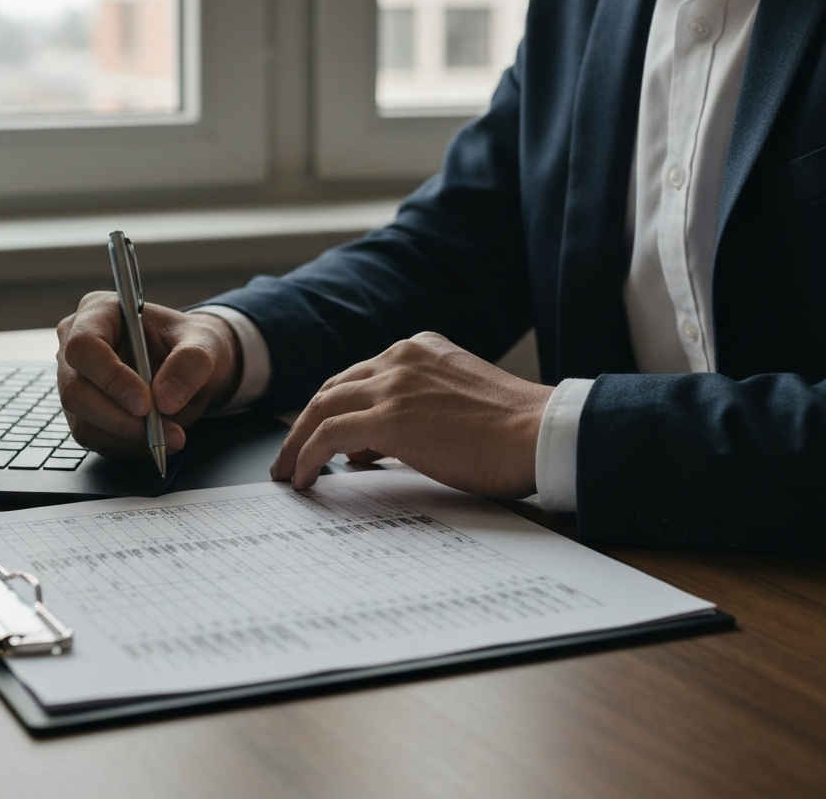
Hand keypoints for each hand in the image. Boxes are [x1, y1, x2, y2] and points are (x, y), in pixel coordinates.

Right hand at [56, 292, 240, 455]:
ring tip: (171, 434)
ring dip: (129, 436)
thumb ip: (191, 363)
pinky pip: (96, 439)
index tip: (145, 403)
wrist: (193, 369)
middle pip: (75, 390)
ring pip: (84, 422)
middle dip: (120, 417)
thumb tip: (166, 399)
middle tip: (162, 428)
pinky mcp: (84, 413)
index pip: (84, 346)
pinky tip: (157, 437)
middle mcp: (77, 347)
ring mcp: (77, 382)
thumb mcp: (205, 344)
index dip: (110, 377)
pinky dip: (129, 445)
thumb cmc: (192, 344)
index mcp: (99, 312)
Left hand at [270, 332, 553, 495]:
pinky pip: (329, 435)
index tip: (317, 435)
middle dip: (305, 423)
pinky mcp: (390, 417)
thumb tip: (366, 446)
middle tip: (289, 454)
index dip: (333, 408)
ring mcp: (393, 384)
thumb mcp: (454, 403)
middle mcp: (401, 357)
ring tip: (286, 471)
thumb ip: (411, 412)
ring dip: (297, 441)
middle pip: (332, 388)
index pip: (358, 377)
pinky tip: (302, 477)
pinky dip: (307, 455)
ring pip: (322, 407)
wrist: (540, 433)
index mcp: (419, 349)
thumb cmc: (512, 431)